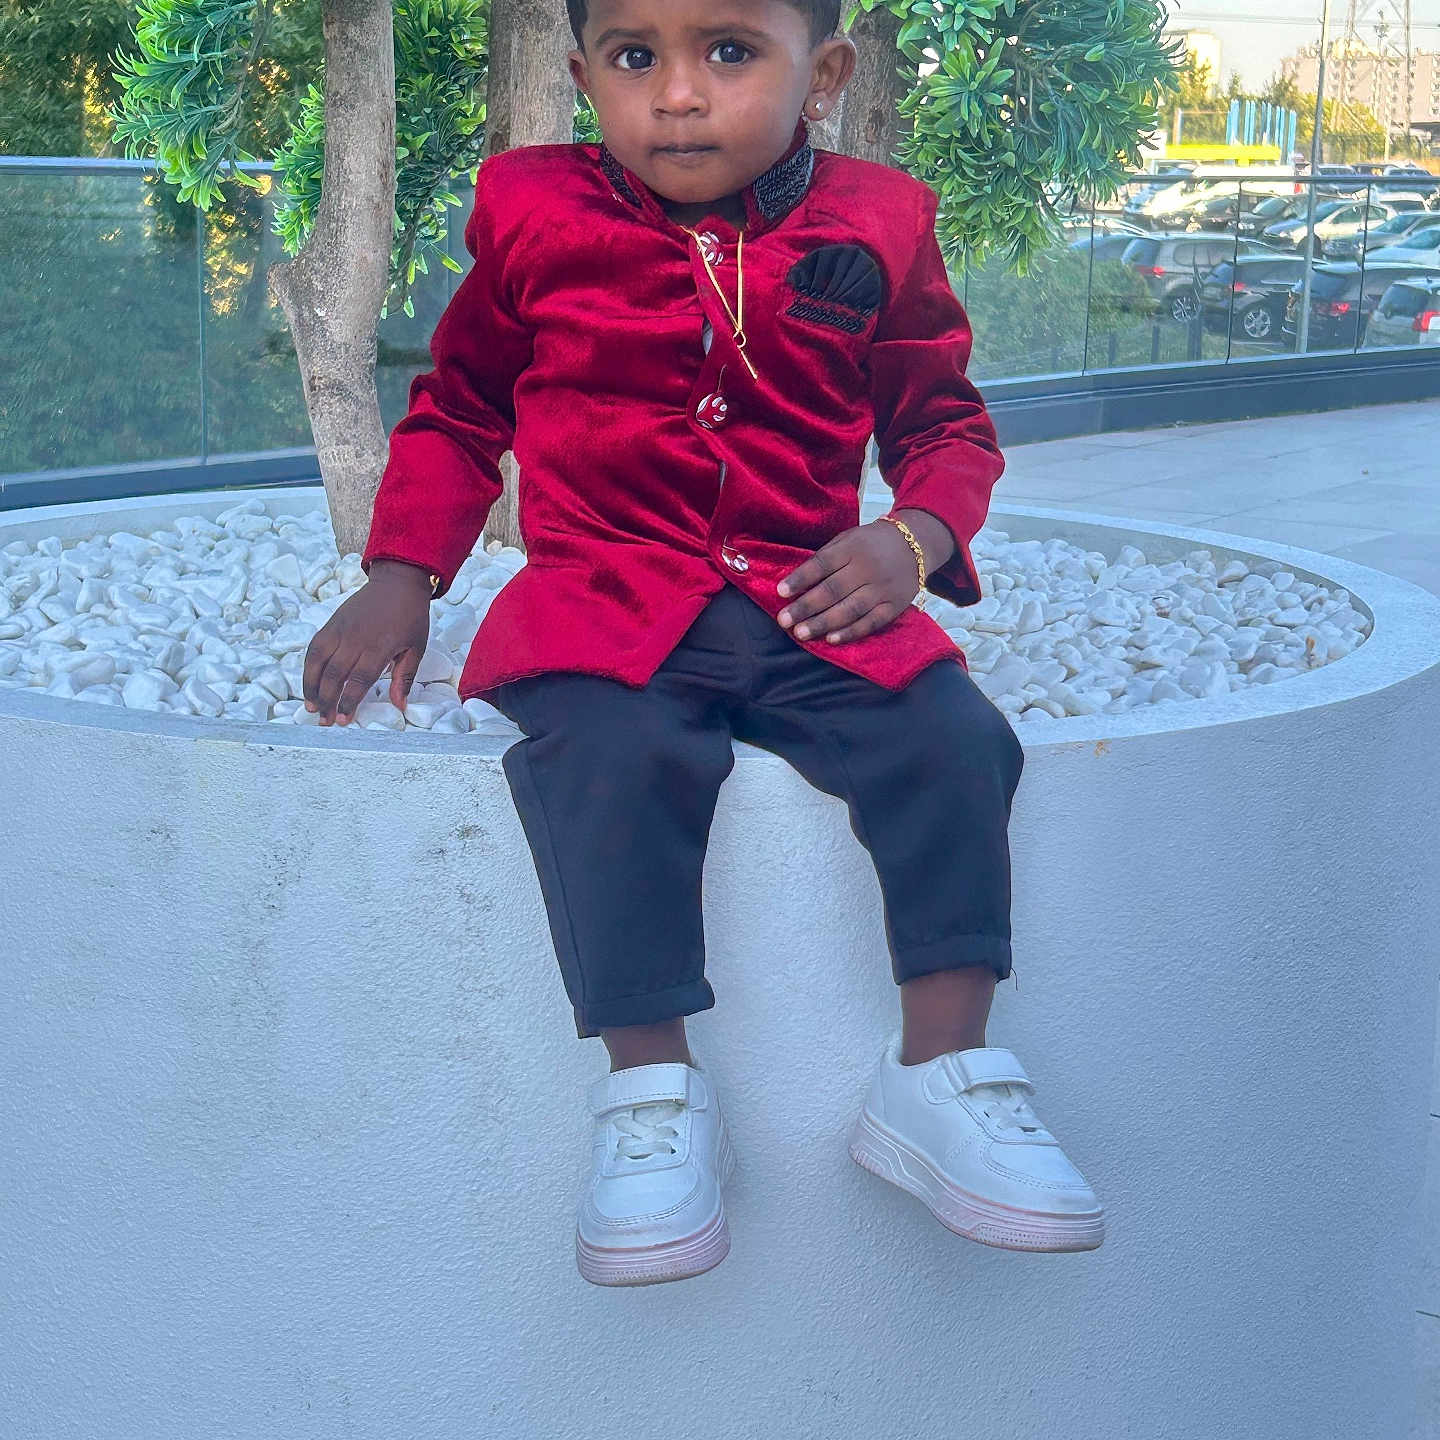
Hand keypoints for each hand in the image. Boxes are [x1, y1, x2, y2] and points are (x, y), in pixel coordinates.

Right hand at [303, 561, 433, 724]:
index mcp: (379, 646)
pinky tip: (309, 683)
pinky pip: (314, 647)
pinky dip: (309, 667)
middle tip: (325, 721)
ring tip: (311, 707)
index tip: (344, 720)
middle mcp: (356, 638)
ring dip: (311, 686)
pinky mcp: (331, 623)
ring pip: (317, 661)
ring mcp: (340, 629)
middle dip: (327, 701)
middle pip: (334, 675)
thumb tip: (400, 706)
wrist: (397, 582)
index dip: (349, 701)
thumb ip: (404, 677)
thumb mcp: (416, 647)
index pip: (359, 680)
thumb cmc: (410, 616)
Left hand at [775, 509, 953, 644]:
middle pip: (833, 590)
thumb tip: (796, 584)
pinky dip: (851, 632)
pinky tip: (831, 639)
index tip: (780, 592)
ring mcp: (883, 588)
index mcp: (853, 547)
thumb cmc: (870, 544)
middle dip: (805, 607)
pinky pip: (872, 622)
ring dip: (823, 623)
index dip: (800, 579)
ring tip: (800, 633)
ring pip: (850, 609)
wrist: (915, 544)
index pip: (822, 564)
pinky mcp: (895, 605)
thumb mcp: (848, 539)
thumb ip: (826, 558)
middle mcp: (869, 568)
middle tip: (784, 621)